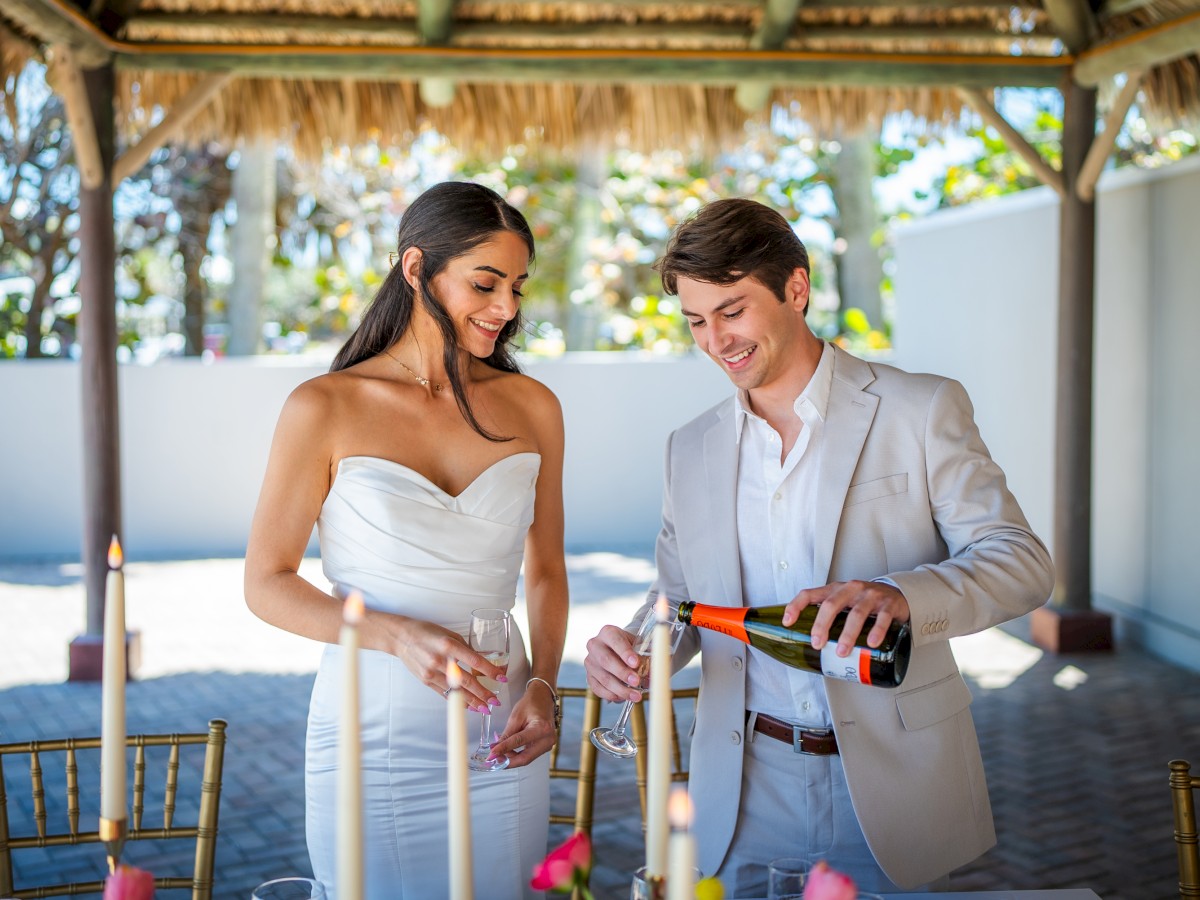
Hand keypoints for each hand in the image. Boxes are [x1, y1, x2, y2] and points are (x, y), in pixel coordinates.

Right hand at [383, 615, 507, 711]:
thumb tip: (482, 662)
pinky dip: (457, 701)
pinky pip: (445, 694)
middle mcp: (440, 660)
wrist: (401, 638)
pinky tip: (468, 706)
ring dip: (472, 702)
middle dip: (483, 694)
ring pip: (456, 691)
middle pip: (466, 681)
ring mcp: (431, 673)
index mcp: (449, 645)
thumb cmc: (427, 632)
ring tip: (485, 709)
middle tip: (496, 701)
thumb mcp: (449, 634)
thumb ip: (465, 649)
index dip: (490, 672)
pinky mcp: (426, 681)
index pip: (475, 661)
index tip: (502, 679)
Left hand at [488, 688, 556, 768]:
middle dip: (508, 761)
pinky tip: (508, 750)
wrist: (543, 698)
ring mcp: (548, 744)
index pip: (519, 742)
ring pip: (527, 758)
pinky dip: (518, 754)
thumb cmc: (531, 703)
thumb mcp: (516, 717)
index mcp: (541, 728)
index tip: (491, 755)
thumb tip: (495, 749)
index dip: (503, 749)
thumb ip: (506, 735)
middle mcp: (548, 739)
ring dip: (512, 758)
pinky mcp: (546, 746)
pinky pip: (530, 754)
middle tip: (494, 760)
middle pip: (525, 758)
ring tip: (499, 752)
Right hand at [584, 624, 641, 702]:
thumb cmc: (632, 648)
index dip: (625, 652)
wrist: (620, 652)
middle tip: (636, 682)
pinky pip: (598, 689)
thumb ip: (646, 657)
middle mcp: (595, 645)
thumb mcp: (640, 646)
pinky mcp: (589, 676)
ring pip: (603, 678)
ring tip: (636, 696)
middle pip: (606, 660)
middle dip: (622, 673)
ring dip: (620, 689)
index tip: (636, 663)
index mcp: (608, 632)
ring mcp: (590, 662)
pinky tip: (623, 697)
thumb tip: (653, 673)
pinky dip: (611, 695)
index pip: (615, 640)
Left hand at [782, 580, 909, 655]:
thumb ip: (827, 618)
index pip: (810, 593)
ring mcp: (870, 596)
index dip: (796, 606)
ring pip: (857, 613)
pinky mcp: (888, 605)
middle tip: (817, 644)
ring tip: (842, 651)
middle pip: (832, 604)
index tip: (787, 622)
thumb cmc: (862, 602)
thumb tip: (806, 645)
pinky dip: (877, 631)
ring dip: (848, 634)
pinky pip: (882, 618)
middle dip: (822, 625)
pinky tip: (871, 643)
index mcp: (834, 590)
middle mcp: (850, 589)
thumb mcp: (842, 604)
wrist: (895, 595)